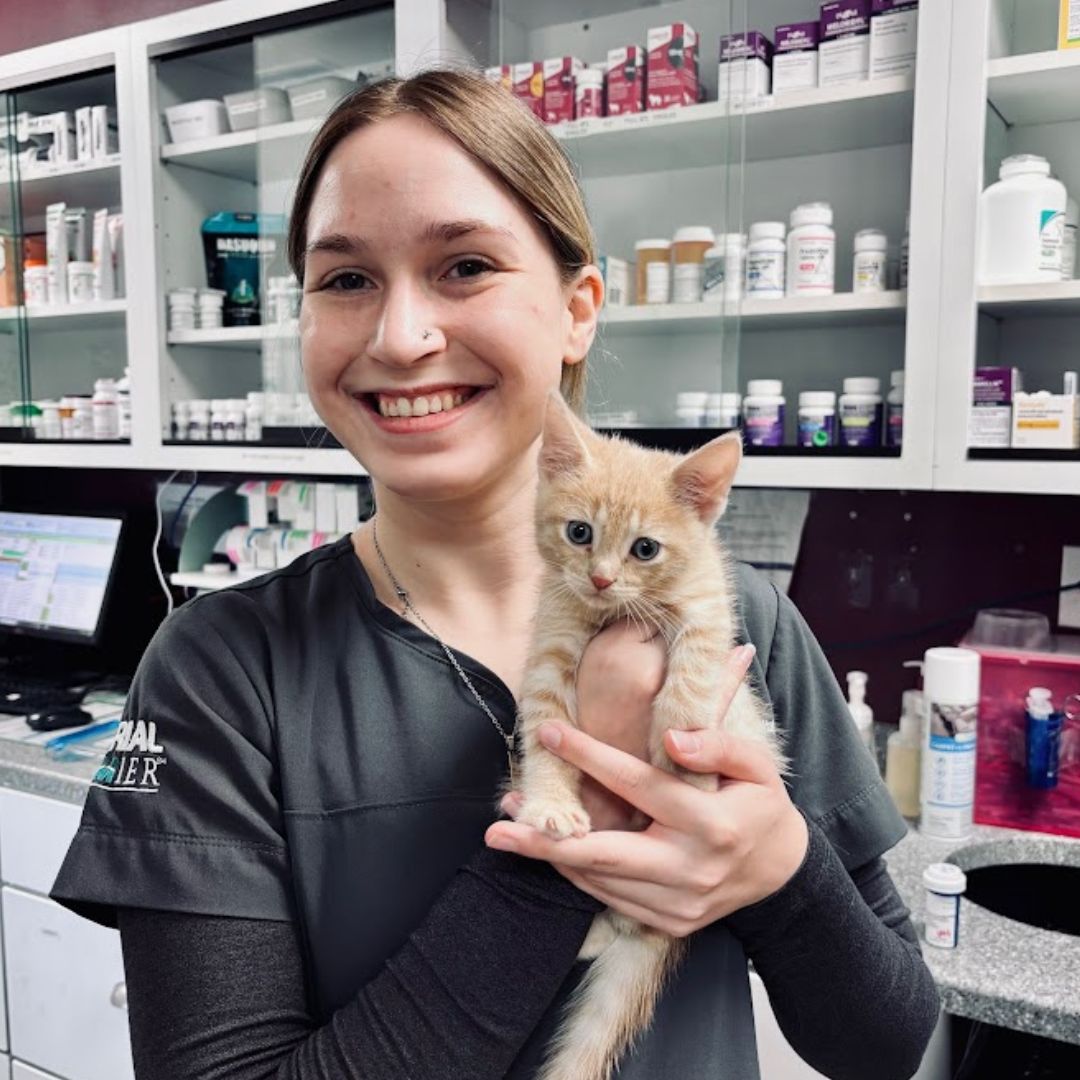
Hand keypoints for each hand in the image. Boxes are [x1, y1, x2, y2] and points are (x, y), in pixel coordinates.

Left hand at [488, 647, 809, 936]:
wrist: (781, 872)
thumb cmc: (760, 804)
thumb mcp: (757, 765)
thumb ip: (716, 745)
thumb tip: (672, 739)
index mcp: (712, 824)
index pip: (640, 785)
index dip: (591, 757)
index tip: (549, 733)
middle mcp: (691, 870)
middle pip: (603, 854)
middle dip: (544, 840)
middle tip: (498, 824)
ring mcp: (678, 904)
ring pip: (599, 879)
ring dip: (550, 854)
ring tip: (510, 825)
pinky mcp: (667, 923)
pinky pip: (609, 896)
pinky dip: (577, 872)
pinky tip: (550, 848)